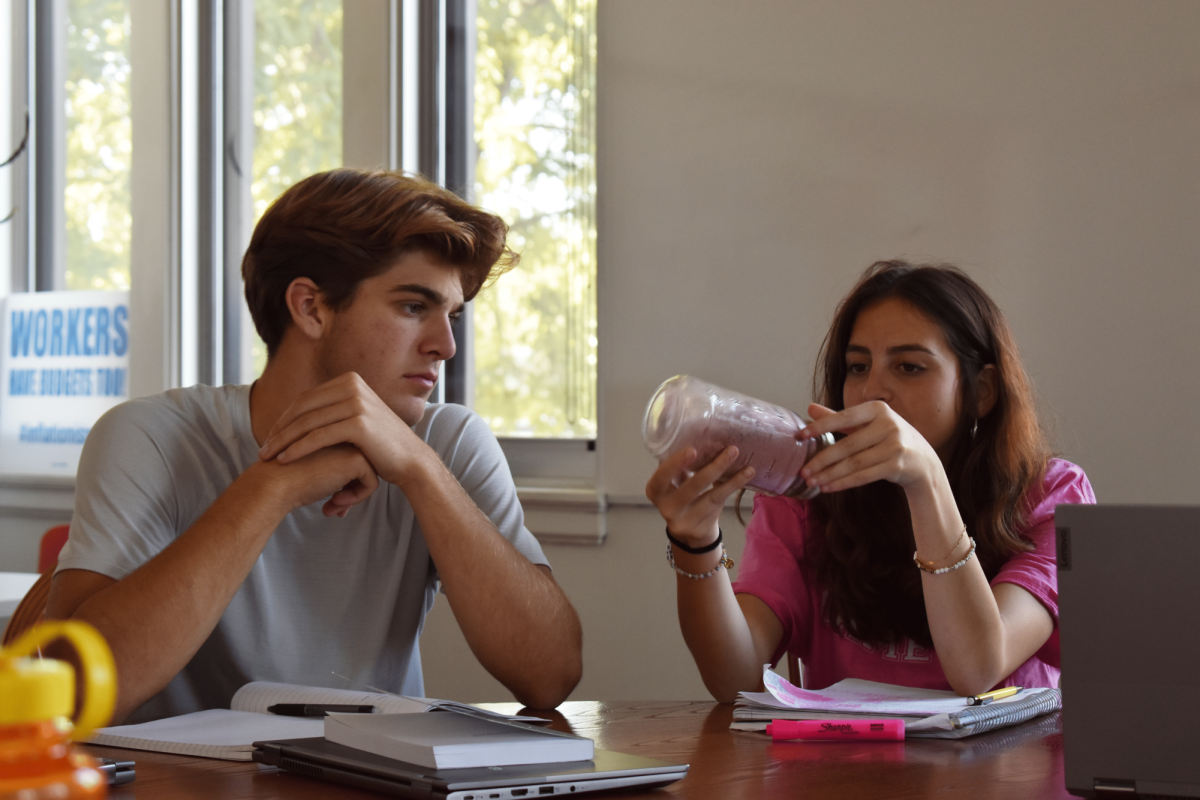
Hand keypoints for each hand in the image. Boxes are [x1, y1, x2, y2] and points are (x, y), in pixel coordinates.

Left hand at [258, 372, 430, 487]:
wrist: (410, 460)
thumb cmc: (380, 444)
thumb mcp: (357, 416)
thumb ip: (335, 408)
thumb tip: (306, 409)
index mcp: (350, 380)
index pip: (306, 398)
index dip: (284, 418)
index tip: (270, 437)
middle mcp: (353, 386)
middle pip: (303, 408)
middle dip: (279, 430)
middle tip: (263, 449)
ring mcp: (356, 403)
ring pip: (307, 423)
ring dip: (283, 441)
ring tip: (268, 457)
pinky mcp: (358, 423)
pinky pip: (318, 436)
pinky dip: (298, 449)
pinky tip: (285, 460)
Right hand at [258, 442, 379, 516]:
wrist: (272, 482)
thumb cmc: (287, 478)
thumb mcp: (314, 469)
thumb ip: (333, 471)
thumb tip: (351, 489)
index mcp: (336, 430)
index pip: (354, 460)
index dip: (345, 483)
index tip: (331, 499)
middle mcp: (346, 432)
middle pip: (364, 466)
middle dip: (351, 490)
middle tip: (332, 507)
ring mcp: (353, 443)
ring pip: (371, 473)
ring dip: (354, 495)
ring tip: (332, 507)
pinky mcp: (357, 458)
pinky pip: (372, 484)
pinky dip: (357, 498)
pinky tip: (334, 503)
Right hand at [645, 446, 754, 547]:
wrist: (689, 533)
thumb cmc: (682, 497)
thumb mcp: (676, 482)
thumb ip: (683, 466)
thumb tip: (708, 437)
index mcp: (655, 491)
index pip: (661, 478)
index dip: (674, 465)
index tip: (692, 450)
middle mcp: (666, 507)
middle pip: (690, 487)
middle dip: (712, 468)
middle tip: (731, 450)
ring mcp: (684, 520)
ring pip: (710, 496)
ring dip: (730, 477)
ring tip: (745, 461)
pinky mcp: (701, 528)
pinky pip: (720, 502)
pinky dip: (734, 486)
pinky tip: (747, 474)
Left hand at [797, 401, 943, 492]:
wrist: (923, 461)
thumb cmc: (888, 438)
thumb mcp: (866, 424)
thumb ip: (838, 418)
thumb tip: (810, 408)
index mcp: (877, 409)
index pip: (844, 417)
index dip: (821, 426)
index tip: (801, 435)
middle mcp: (889, 425)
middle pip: (848, 445)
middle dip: (822, 460)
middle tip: (803, 470)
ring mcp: (895, 446)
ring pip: (854, 463)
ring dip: (830, 474)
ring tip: (812, 481)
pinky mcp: (897, 466)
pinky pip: (864, 476)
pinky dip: (843, 483)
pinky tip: (828, 487)